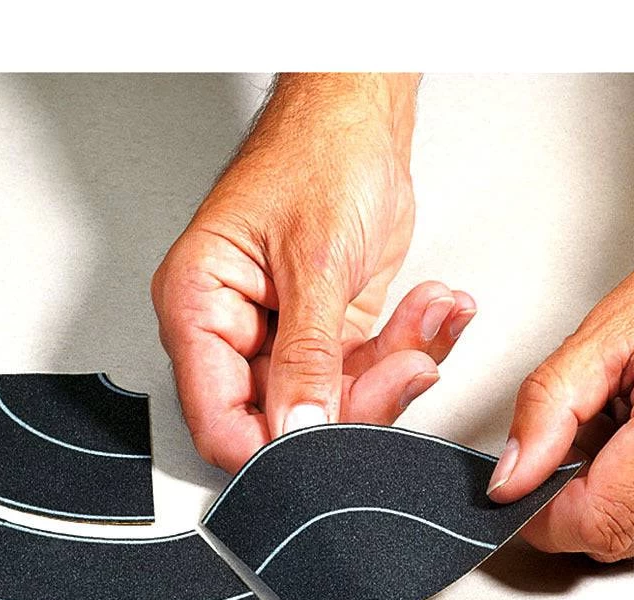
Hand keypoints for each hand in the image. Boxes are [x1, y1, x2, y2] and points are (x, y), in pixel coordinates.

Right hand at [152, 73, 474, 472]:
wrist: (360, 117)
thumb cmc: (317, 152)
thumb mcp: (315, 260)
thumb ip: (308, 355)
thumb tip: (298, 428)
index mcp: (199, 307)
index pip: (220, 420)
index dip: (274, 450)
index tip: (331, 447)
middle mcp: (236, 331)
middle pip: (288, 420)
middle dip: (360, 399)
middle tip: (405, 363)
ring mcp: (287, 337)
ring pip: (341, 401)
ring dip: (398, 365)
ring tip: (428, 313)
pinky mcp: (332, 335)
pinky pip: (371, 370)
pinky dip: (410, 347)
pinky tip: (434, 309)